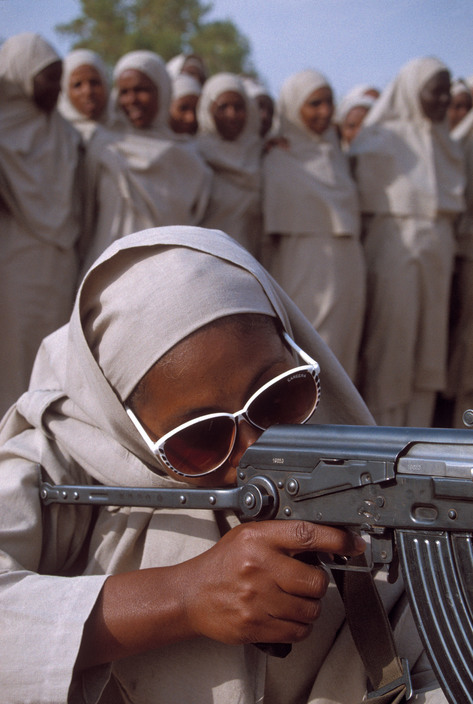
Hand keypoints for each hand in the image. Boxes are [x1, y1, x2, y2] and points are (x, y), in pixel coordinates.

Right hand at [180, 520, 364, 645]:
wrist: (191, 594)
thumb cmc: (222, 564)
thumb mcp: (248, 536)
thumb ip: (281, 537)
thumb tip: (323, 542)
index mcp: (258, 539)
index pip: (307, 535)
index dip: (337, 540)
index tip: (353, 544)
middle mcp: (258, 566)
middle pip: (315, 581)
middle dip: (316, 584)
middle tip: (306, 581)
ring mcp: (257, 599)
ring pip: (310, 610)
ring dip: (309, 607)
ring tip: (293, 600)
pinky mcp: (255, 626)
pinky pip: (298, 631)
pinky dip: (299, 626)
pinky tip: (286, 616)